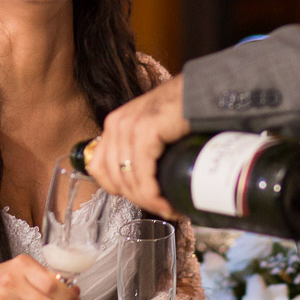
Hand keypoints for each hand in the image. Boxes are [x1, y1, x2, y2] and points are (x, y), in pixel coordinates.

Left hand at [88, 75, 190, 216]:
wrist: (201, 91)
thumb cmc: (182, 110)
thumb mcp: (152, 127)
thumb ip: (141, 146)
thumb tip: (144, 179)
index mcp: (114, 125)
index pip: (99, 168)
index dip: (118, 190)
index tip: (141, 199)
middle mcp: (116, 125)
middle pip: (114, 178)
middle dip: (137, 200)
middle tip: (161, 208)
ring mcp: (128, 127)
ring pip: (128, 180)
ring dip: (148, 201)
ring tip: (168, 209)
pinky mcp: (145, 132)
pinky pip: (143, 174)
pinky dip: (153, 194)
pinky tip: (166, 202)